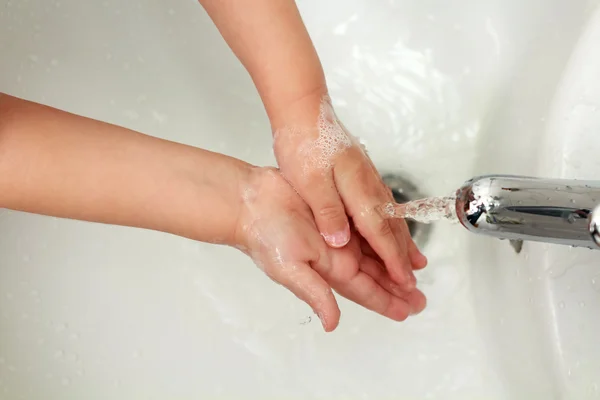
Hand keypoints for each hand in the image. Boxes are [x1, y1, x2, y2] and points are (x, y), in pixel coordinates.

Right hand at [233, 167, 425, 331]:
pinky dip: (381, 235)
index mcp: (330, 270)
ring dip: (393, 263)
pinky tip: (393, 239)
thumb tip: (332, 323)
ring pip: (374, 252)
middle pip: (376, 275)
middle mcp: (337, 255)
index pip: (366, 291)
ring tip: (415, 272)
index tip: (409, 310)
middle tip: (420, 298)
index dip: (388, 301)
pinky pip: (366, 227)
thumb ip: (315, 293)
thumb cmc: (264, 235)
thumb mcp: (290, 268)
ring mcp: (338, 234)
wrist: (251, 202)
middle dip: (398, 287)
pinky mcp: (337, 214)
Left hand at [272, 94, 427, 291]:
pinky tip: (391, 226)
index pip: (379, 231)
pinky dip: (390, 222)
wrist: (302, 109)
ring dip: (402, 239)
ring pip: (389, 215)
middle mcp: (367, 183)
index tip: (404, 280)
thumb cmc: (303, 143)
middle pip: (391, 225)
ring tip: (414, 258)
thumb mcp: (309, 181)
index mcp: (357, 188)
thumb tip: (341, 241)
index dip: (392, 259)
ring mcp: (365, 176)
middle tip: (416, 278)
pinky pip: (381, 204)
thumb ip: (327, 211)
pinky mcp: (359, 171)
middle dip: (404, 254)